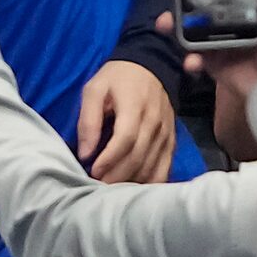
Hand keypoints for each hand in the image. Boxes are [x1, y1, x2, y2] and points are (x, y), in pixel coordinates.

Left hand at [76, 60, 173, 182]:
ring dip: (131, 182)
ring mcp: (166, 134)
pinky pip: (164, 168)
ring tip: (111, 190)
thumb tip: (85, 153)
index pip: (125, 139)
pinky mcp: (171, 141)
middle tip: (97, 186)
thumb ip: (88, 120)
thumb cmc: (117, 79)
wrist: (152, 66)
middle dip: (116, 176)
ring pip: (151, 166)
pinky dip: (150, 182)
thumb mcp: (94, 89)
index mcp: (135, 106)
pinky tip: (135, 190)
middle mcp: (155, 123)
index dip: (109, 159)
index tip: (93, 171)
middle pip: (138, 157)